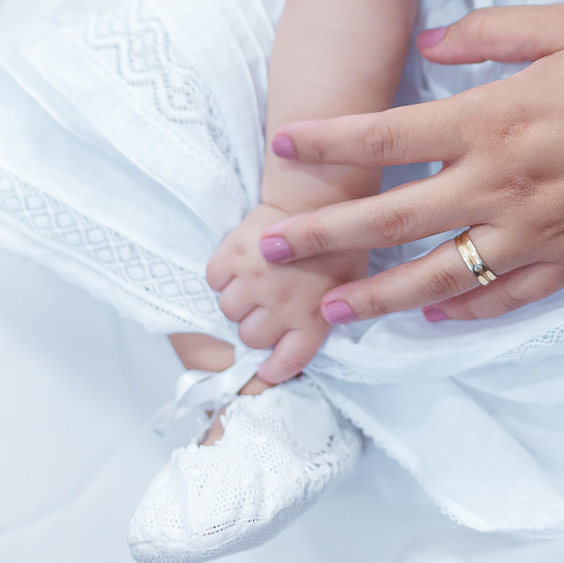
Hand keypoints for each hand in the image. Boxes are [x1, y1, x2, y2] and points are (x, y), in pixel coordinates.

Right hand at [206, 202, 367, 381]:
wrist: (322, 193)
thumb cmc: (340, 242)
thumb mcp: (349, 286)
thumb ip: (325, 318)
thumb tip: (295, 342)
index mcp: (314, 318)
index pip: (286, 362)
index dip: (273, 369)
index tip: (266, 368)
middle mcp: (282, 305)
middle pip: (249, 337)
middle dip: (255, 325)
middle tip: (265, 305)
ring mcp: (256, 280)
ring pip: (228, 310)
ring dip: (238, 299)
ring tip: (254, 280)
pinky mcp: (235, 253)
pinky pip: (214, 279)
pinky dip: (222, 274)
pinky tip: (241, 263)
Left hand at [257, 5, 563, 324]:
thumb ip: (494, 30)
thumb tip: (432, 39)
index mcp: (497, 118)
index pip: (390, 133)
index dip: (330, 140)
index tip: (283, 142)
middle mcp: (504, 184)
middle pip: (394, 216)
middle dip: (324, 233)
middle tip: (268, 247)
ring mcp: (538, 233)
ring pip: (438, 276)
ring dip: (376, 294)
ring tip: (328, 307)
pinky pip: (505, 299)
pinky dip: (462, 313)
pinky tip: (429, 318)